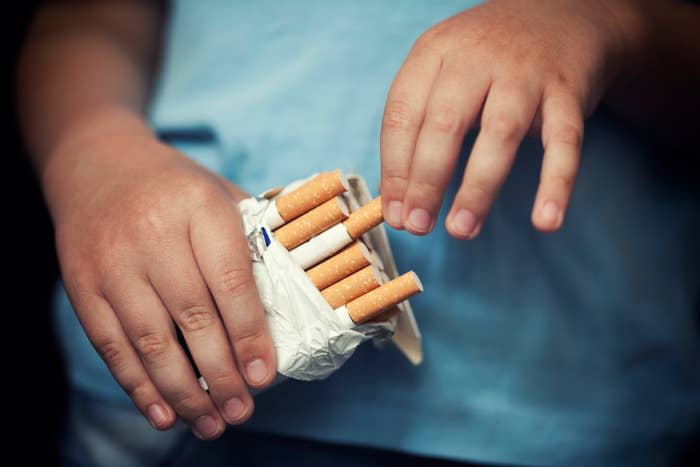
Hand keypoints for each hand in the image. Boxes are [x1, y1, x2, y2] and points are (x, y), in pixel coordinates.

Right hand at [45, 110, 275, 438]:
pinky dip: (138, 385)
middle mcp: (153, 235)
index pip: (230, 280)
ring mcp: (113, 263)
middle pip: (193, 318)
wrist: (98, 164)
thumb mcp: (219, 194)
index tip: (265, 374)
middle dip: (221, 373)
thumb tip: (287, 301)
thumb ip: (251, 240)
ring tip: (210, 423)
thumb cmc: (174, 185)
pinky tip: (163, 413)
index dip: (249, 333)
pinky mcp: (84, 286)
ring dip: (183, 392)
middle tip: (242, 411)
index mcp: (198, 208)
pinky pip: (112, 345)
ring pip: (151, 341)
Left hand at [380, 0, 638, 236]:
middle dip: (426, 182)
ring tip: (461, 229)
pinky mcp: (567, 91)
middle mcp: (477, 58)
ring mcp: (525, 73)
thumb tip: (398, 196)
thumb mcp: (444, 67)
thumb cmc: (488, 58)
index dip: (394, 169)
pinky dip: (556, 183)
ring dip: (477, 188)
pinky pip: (565, 142)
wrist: (562, 13)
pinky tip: (545, 221)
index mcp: (436, 51)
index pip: (402, 114)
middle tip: (417, 226)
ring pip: (498, 134)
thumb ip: (420, 120)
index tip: (394, 212)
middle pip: (444, 124)